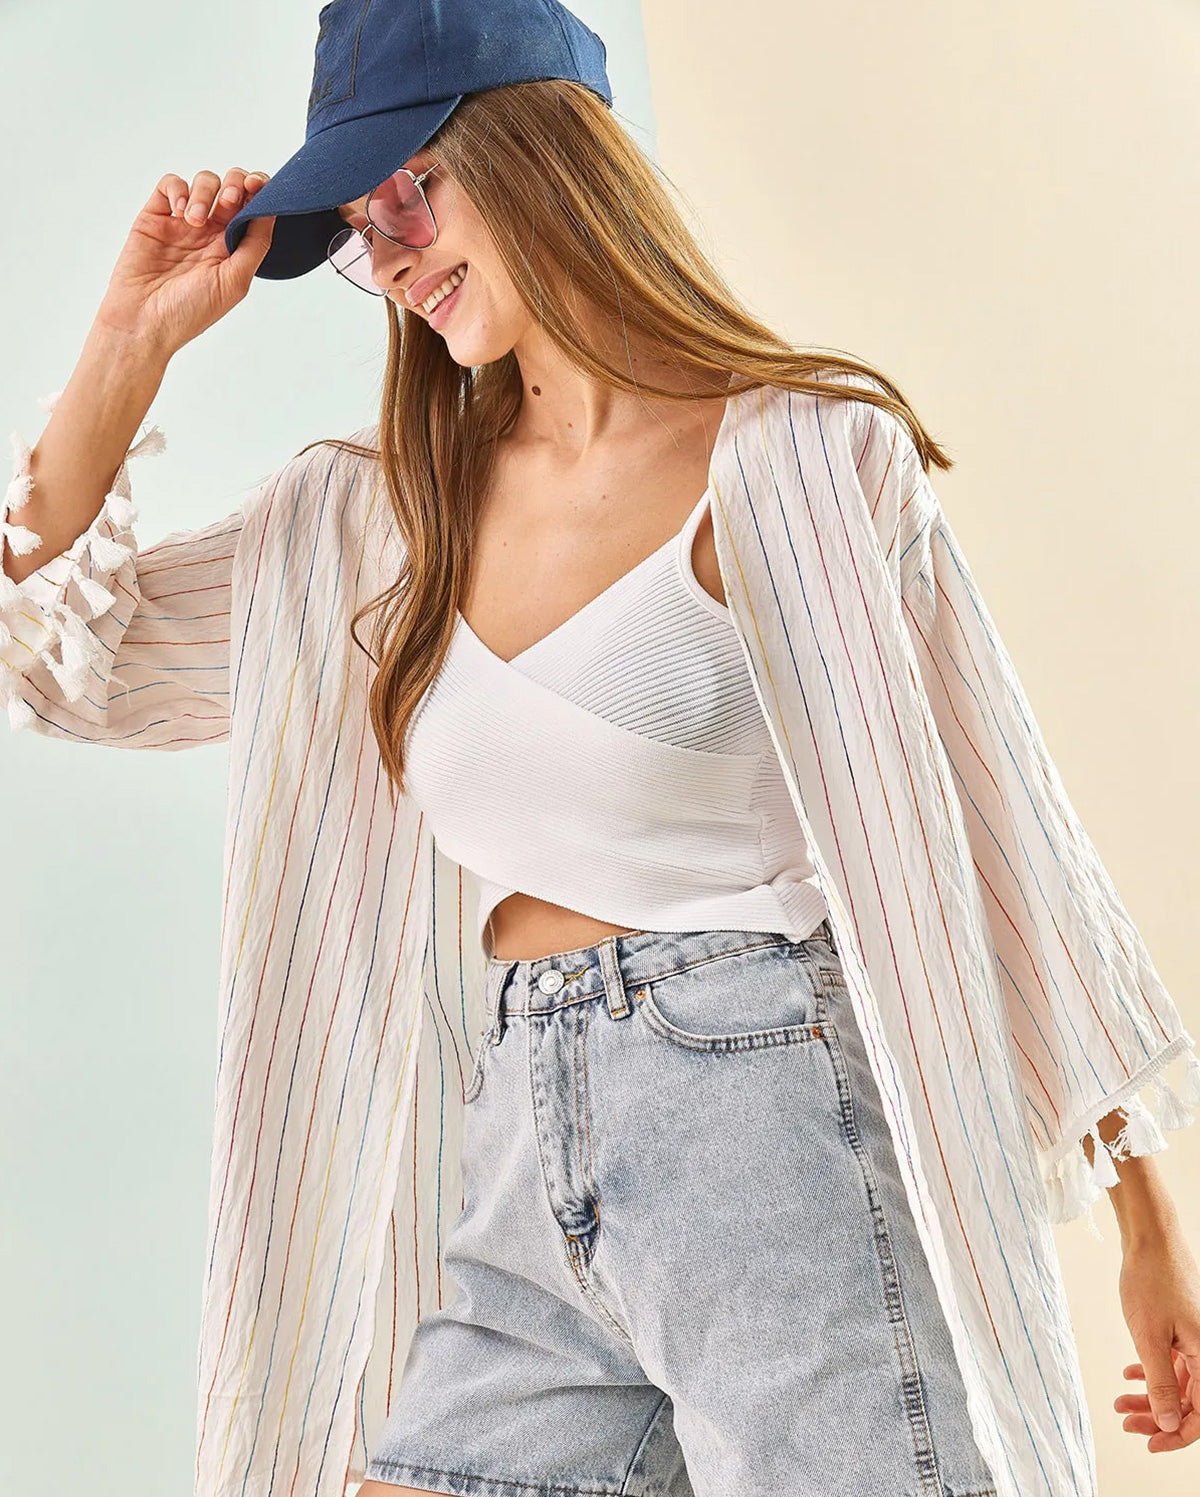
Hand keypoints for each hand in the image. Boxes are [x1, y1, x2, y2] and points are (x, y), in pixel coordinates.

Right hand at [93, 168, 275, 358]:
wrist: (144, 321)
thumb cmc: (190, 311)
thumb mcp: (235, 281)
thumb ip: (256, 244)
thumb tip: (271, 209)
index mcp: (234, 248)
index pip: (254, 208)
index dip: (260, 190)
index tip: (259, 186)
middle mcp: (212, 233)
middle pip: (232, 186)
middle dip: (235, 185)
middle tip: (228, 202)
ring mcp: (184, 223)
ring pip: (204, 182)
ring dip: (205, 193)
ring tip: (195, 220)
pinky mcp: (155, 216)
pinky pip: (170, 184)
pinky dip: (178, 189)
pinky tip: (180, 212)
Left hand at [1114, 1231, 1199, 1450]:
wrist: (1150, 1238)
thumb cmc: (1151, 1279)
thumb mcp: (1150, 1337)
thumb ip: (1160, 1383)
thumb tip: (1169, 1422)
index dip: (1177, 1435)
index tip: (1149, 1444)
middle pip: (1189, 1400)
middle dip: (1158, 1416)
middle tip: (1126, 1421)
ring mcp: (1197, 1339)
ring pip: (1178, 1381)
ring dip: (1151, 1394)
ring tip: (1120, 1402)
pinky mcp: (1184, 1327)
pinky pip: (1173, 1360)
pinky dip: (1152, 1371)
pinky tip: (1130, 1375)